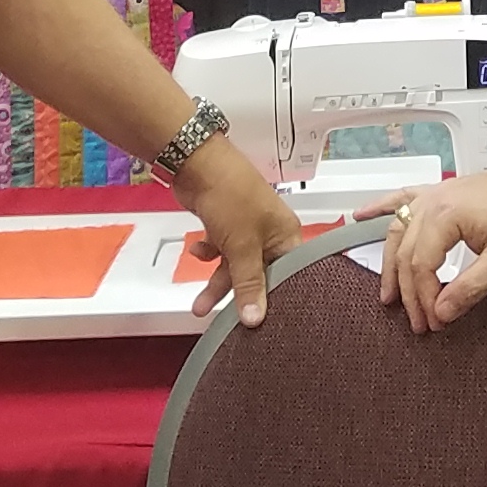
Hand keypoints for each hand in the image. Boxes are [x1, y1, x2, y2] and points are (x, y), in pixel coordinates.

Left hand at [176, 141, 300, 326]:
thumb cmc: (232, 196)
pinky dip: (210, 253)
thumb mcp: (242, 246)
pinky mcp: (227, 224)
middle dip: (237, 294)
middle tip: (224, 320)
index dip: (275, 299)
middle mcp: (271, 234)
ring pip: (235, 265)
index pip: (289, 276)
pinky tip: (199, 250)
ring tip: (199, 304)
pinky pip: (222, 250)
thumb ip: (248, 284)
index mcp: (287, 236)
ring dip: (216, 281)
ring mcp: (248, 228)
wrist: (198, 164)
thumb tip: (255, 319)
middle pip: (258, 274)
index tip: (262, 322)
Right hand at [373, 171, 486, 336]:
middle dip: (410, 292)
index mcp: (445, 215)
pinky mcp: (438, 193)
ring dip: (390, 265)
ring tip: (387, 295)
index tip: (434, 321)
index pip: (422, 266)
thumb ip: (471, 287)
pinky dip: (379, 208)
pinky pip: (400, 199)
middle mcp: (432, 202)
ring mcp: (432, 195)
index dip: (425, 298)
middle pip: (406, 254)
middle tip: (418, 321)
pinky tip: (360, 215)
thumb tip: (442, 311)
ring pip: (397, 232)